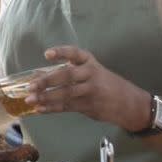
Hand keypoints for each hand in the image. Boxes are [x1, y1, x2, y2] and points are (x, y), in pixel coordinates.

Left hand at [24, 46, 149, 131]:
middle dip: (47, 80)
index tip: (46, 55)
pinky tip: (40, 109)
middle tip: (31, 85)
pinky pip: (68, 107)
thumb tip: (37, 75)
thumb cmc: (105, 85)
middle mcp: (91, 74)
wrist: (131, 103)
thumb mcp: (91, 73)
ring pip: (66, 93)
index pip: (75, 53)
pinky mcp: (90, 106)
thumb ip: (67, 72)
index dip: (61, 52)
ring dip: (46, 97)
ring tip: (30, 100)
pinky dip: (52, 108)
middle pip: (67, 75)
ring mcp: (91, 91)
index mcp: (90, 63)